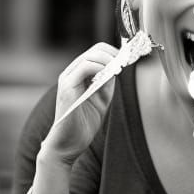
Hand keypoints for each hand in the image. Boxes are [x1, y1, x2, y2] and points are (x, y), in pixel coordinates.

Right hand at [41, 42, 120, 165]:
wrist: (69, 143)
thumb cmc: (84, 122)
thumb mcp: (103, 96)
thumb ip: (108, 80)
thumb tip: (118, 65)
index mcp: (79, 74)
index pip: (98, 51)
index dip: (114, 52)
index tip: (127, 60)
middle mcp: (71, 73)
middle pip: (95, 49)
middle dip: (114, 54)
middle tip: (125, 63)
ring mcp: (67, 78)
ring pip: (90, 55)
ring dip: (109, 59)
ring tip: (118, 69)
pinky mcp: (66, 87)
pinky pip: (84, 67)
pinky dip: (100, 67)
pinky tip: (109, 75)